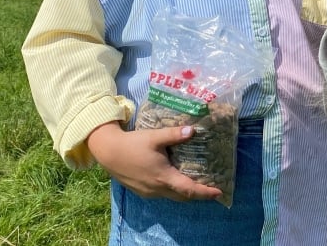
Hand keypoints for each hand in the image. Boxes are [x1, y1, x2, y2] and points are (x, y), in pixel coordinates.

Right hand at [86, 121, 222, 201]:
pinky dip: (172, 190)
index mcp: (164, 177)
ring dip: (184, 192)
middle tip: (210, 188)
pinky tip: (174, 179)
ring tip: (195, 183)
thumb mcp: (154, 137)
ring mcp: (148, 192)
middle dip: (198, 194)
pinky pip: (162, 194)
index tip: (218, 192)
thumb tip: (193, 130)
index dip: (205, 192)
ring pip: (172, 196)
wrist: (108, 152)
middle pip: (182, 196)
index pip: (189, 190)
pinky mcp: (141, 191)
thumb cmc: (132, 144)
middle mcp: (157, 188)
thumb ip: (174, 134)